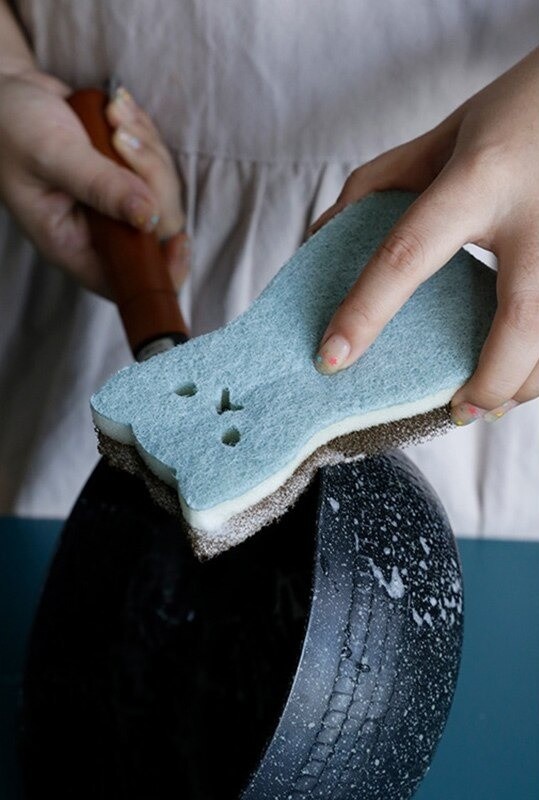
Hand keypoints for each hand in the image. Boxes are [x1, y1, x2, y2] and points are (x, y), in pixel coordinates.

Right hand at [0, 69, 187, 296]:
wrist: (5, 91)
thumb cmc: (13, 128)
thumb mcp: (52, 154)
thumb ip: (100, 186)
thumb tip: (147, 216)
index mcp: (74, 244)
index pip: (129, 279)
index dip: (163, 269)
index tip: (180, 239)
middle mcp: (99, 231)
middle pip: (159, 228)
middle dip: (152, 177)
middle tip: (119, 136)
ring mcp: (115, 204)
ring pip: (164, 192)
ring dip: (147, 147)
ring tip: (112, 114)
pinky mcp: (126, 177)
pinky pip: (158, 161)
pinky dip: (145, 132)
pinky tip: (115, 110)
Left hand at [310, 47, 538, 426]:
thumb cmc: (512, 114)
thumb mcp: (442, 138)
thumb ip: (381, 185)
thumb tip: (324, 237)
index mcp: (478, 180)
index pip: (409, 255)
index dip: (366, 313)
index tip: (332, 359)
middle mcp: (535, 216)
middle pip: (521, 321)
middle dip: (488, 379)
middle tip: (456, 412)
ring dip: (527, 382)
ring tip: (489, 404)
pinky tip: (524, 377)